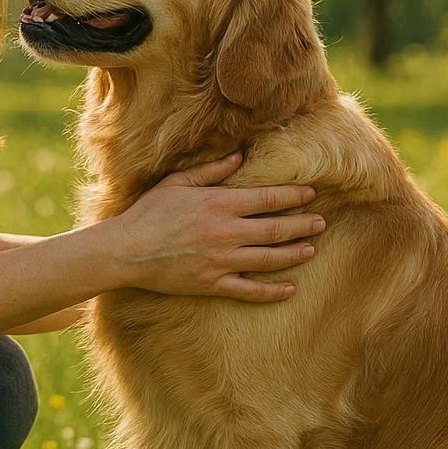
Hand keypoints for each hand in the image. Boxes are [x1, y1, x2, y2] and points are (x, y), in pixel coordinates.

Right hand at [110, 152, 322, 301]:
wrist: (126, 251)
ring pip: (269, 259)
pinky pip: (249, 290)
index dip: (294, 196)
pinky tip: (290, 288)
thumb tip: (241, 157)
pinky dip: (272, 291)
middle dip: (302, 225)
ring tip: (312, 248)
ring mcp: (221, 261)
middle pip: (276, 229)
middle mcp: (226, 232)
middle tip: (322, 222)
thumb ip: (212, 170)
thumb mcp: (178, 183)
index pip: (268, 199)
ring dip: (294, 253)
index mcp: (219, 204)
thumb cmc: (149, 213)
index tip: (311, 194)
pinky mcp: (213, 284)